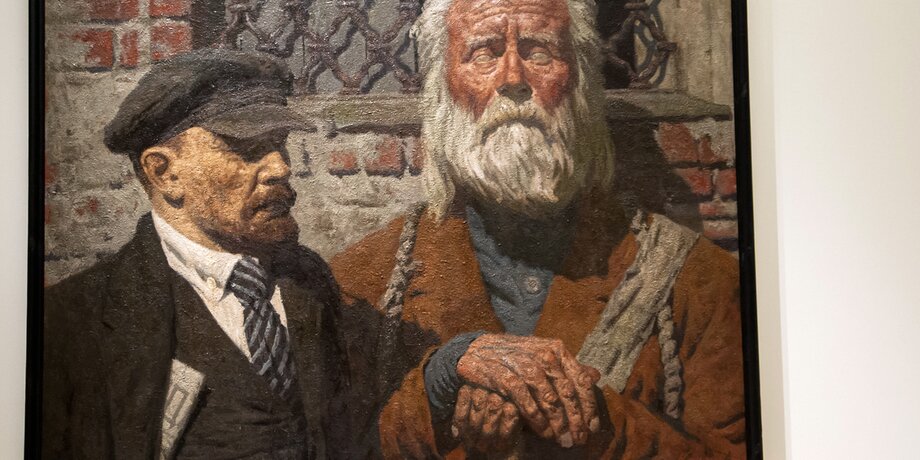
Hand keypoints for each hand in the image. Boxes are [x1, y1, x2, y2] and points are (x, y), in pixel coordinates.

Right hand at [456, 334, 601, 447]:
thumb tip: (596, 376)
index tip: (592, 427)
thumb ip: (568, 368)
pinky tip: (543, 432)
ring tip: (562, 440)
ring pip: (549, 399)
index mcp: (557, 349)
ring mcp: (524, 365)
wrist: (477, 352)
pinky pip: (527, 402)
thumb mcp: (543, 357)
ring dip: (557, 424)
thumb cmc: (516, 358)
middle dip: (575, 421)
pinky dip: (537, 420)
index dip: (589, 406)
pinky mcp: (506, 376)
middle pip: (567, 393)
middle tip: (578, 440)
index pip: (581, 380)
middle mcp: (543, 355)